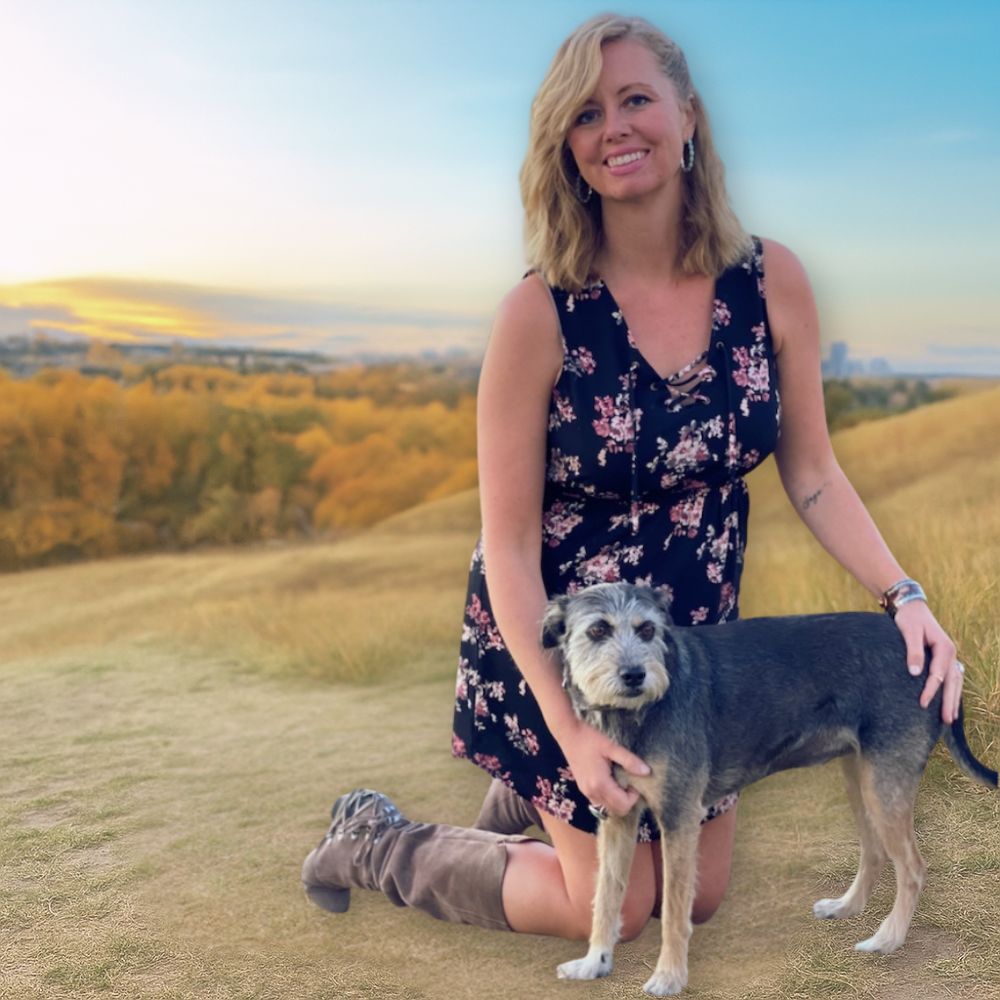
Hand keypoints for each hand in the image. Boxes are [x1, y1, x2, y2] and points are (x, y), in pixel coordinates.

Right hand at [557, 717, 649, 816]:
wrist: (568, 734)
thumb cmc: (590, 738)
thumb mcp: (612, 747)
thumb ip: (629, 761)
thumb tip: (647, 772)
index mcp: (600, 784)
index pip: (623, 805)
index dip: (634, 796)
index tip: (633, 780)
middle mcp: (592, 792)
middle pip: (617, 811)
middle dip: (627, 799)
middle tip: (628, 780)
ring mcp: (586, 792)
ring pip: (608, 808)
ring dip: (618, 799)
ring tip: (619, 779)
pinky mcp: (583, 789)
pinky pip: (600, 801)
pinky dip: (609, 797)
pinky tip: (610, 780)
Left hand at [893, 600, 961, 723]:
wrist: (911, 607)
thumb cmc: (909, 618)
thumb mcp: (909, 632)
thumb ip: (913, 652)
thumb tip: (915, 673)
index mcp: (944, 647)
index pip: (939, 674)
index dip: (931, 690)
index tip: (923, 704)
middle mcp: (950, 653)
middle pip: (953, 681)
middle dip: (950, 701)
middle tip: (947, 721)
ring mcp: (948, 656)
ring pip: (955, 681)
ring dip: (953, 699)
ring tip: (950, 718)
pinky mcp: (942, 658)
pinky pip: (951, 678)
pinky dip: (950, 691)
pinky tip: (948, 703)